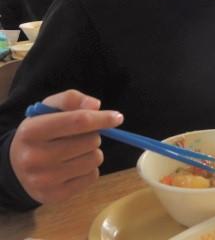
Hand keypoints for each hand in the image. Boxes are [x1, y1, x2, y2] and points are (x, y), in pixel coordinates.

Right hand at [10, 90, 123, 204]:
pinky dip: (89, 169)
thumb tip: (96, 106)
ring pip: (94, 159)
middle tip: (80, 136)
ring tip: (76, 151)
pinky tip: (73, 166)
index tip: (117, 117)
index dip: (102, 118)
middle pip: (90, 141)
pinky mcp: (56, 195)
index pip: (78, 121)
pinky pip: (92, 177)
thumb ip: (71, 99)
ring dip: (93, 152)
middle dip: (93, 135)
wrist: (17, 165)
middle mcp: (35, 157)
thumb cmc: (39, 132)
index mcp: (32, 131)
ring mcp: (44, 179)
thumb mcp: (48, 109)